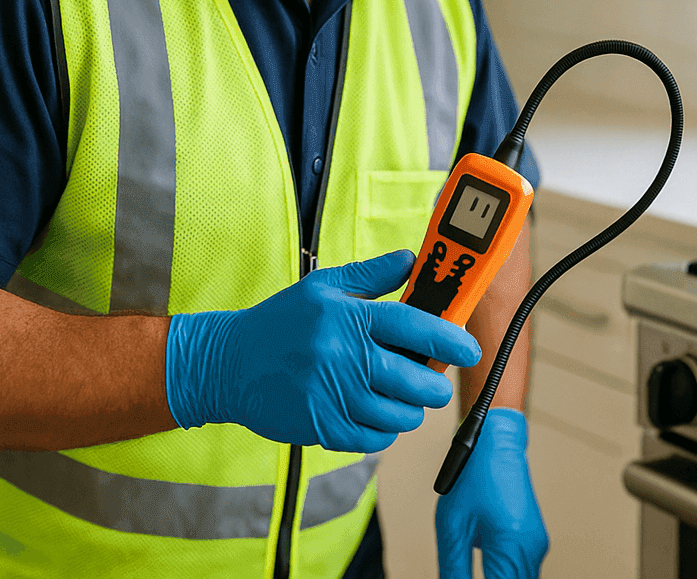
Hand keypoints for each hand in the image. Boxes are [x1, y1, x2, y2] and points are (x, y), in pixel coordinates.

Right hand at [164, 250, 480, 452]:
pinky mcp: (321, 427)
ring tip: (404, 398)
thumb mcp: (323, 287)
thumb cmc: (280, 322)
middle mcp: (344, 356)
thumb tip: (411, 259)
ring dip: (411, 409)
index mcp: (349, 317)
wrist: (227, 364)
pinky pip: (374, 438)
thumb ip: (371, 275)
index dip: (451, 340)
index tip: (469, 349)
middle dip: (435, 384)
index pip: (417, 328)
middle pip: (417, 380)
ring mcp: (333, 395)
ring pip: (400, 414)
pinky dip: (385, 431)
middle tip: (433, 380)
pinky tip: (377, 415)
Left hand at [436, 408, 548, 578]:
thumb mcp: (453, 527)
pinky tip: (490, 575)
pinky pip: (523, 573)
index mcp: (511, 545)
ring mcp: (536, 545)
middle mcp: (531, 548)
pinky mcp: (534, 541)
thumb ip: (454, 570)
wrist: (499, 442)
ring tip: (472, 574)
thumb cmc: (475, 475)